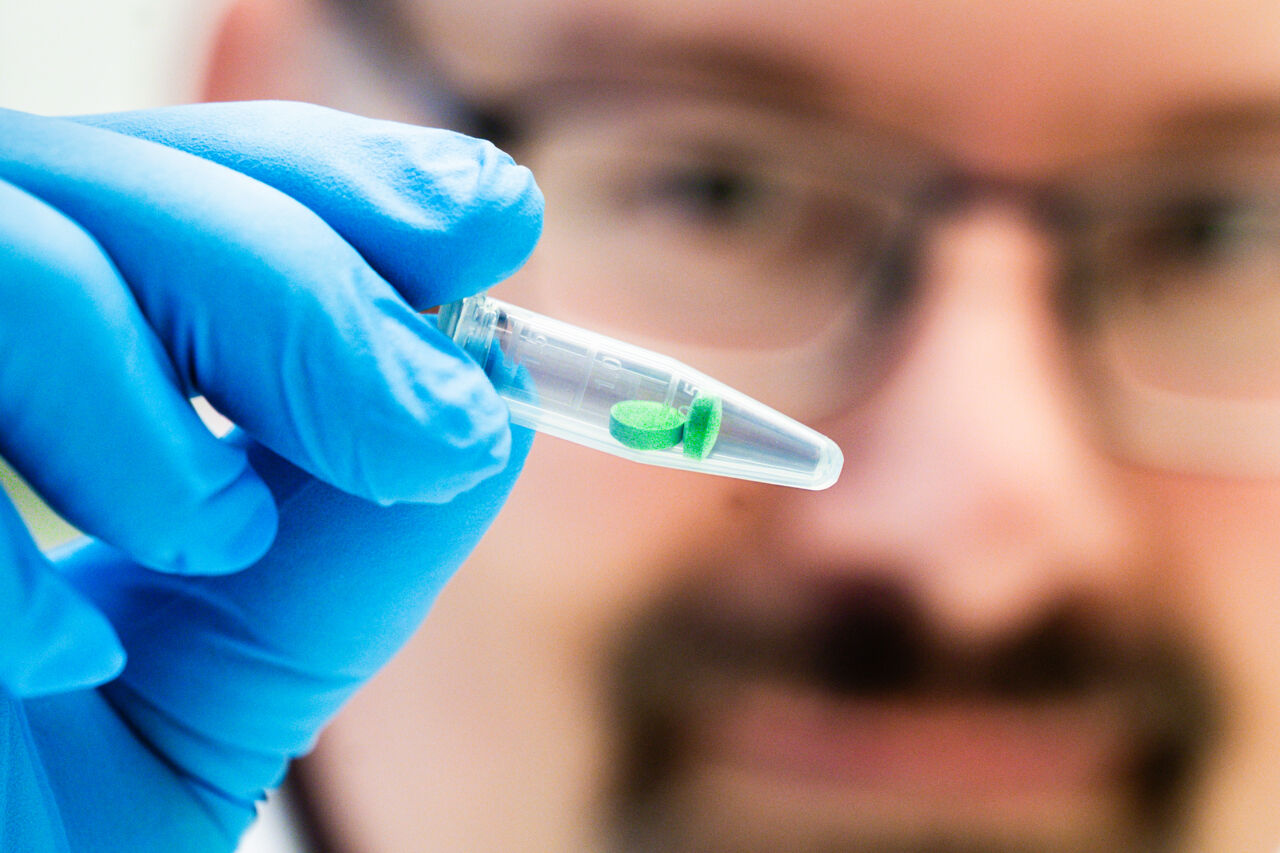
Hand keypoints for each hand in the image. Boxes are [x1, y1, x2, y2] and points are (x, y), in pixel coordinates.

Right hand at [0, 101, 540, 850]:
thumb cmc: (55, 815)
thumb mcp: (232, 675)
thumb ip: (348, 548)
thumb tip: (481, 401)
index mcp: (56, 363)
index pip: (200, 180)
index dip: (343, 180)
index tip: (488, 222)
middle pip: (109, 178)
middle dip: (303, 283)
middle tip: (435, 418)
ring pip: (11, 255)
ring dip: (159, 402)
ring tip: (224, 542)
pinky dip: (6, 557)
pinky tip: (63, 658)